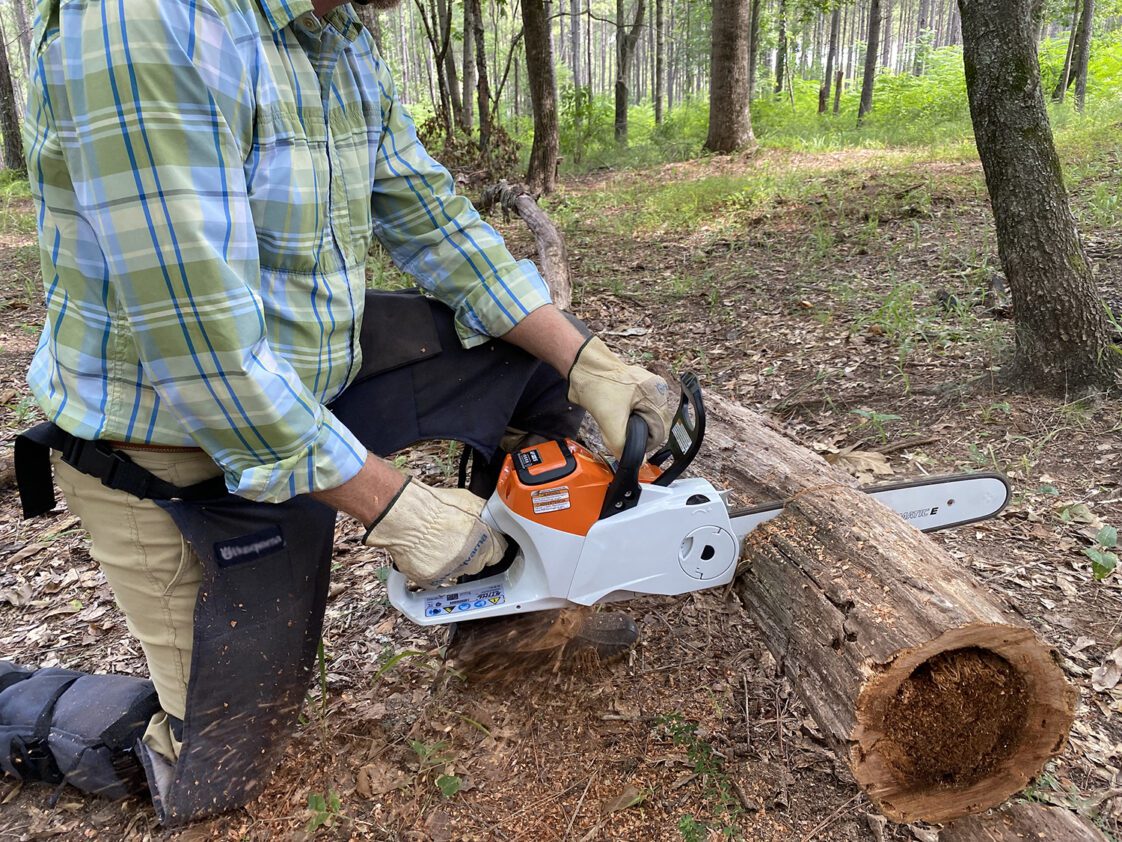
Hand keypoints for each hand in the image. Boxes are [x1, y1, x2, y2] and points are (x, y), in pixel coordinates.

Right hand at [362, 478, 507, 586]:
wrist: (406, 516)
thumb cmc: (433, 506)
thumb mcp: (469, 502)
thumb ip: (484, 517)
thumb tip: (491, 520)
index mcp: (485, 539)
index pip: (498, 552)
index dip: (490, 547)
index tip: (485, 546)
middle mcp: (472, 558)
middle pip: (479, 564)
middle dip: (471, 555)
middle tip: (455, 541)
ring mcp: (453, 571)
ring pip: (458, 572)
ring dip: (452, 562)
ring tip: (438, 545)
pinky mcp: (433, 579)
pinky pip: (437, 579)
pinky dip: (433, 570)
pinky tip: (427, 554)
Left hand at [567, 337, 677, 456]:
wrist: (581, 366)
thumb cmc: (597, 385)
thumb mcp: (610, 422)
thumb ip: (622, 445)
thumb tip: (636, 462)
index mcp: (657, 395)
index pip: (660, 430)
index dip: (644, 442)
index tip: (627, 444)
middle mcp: (656, 390)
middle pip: (652, 425)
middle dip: (634, 432)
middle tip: (615, 430)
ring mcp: (646, 388)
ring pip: (643, 418)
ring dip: (628, 425)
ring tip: (612, 420)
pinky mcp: (636, 388)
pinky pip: (636, 410)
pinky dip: (624, 416)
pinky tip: (612, 413)